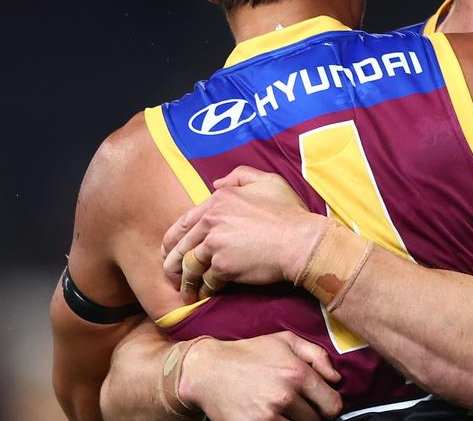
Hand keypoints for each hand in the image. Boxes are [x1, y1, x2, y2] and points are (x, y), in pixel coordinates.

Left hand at [162, 166, 326, 299]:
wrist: (302, 241)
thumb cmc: (290, 213)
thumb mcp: (269, 181)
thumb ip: (241, 175)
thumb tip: (216, 183)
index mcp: (220, 199)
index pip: (185, 222)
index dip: (173, 239)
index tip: (170, 251)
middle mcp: (212, 220)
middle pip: (181, 245)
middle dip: (173, 263)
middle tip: (172, 275)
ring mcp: (215, 243)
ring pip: (189, 265)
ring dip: (185, 281)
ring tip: (186, 291)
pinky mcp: (223, 266)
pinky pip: (206, 280)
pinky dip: (204, 290)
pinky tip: (205, 295)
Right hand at [181, 331, 342, 420]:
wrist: (209, 371)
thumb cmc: (250, 354)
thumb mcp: (286, 341)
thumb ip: (318, 356)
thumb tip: (336, 379)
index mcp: (297, 373)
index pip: (332, 405)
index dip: (329, 405)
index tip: (321, 404)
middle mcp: (284, 396)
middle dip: (311, 414)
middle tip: (297, 405)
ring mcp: (267, 416)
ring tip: (284, 411)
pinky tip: (272, 416)